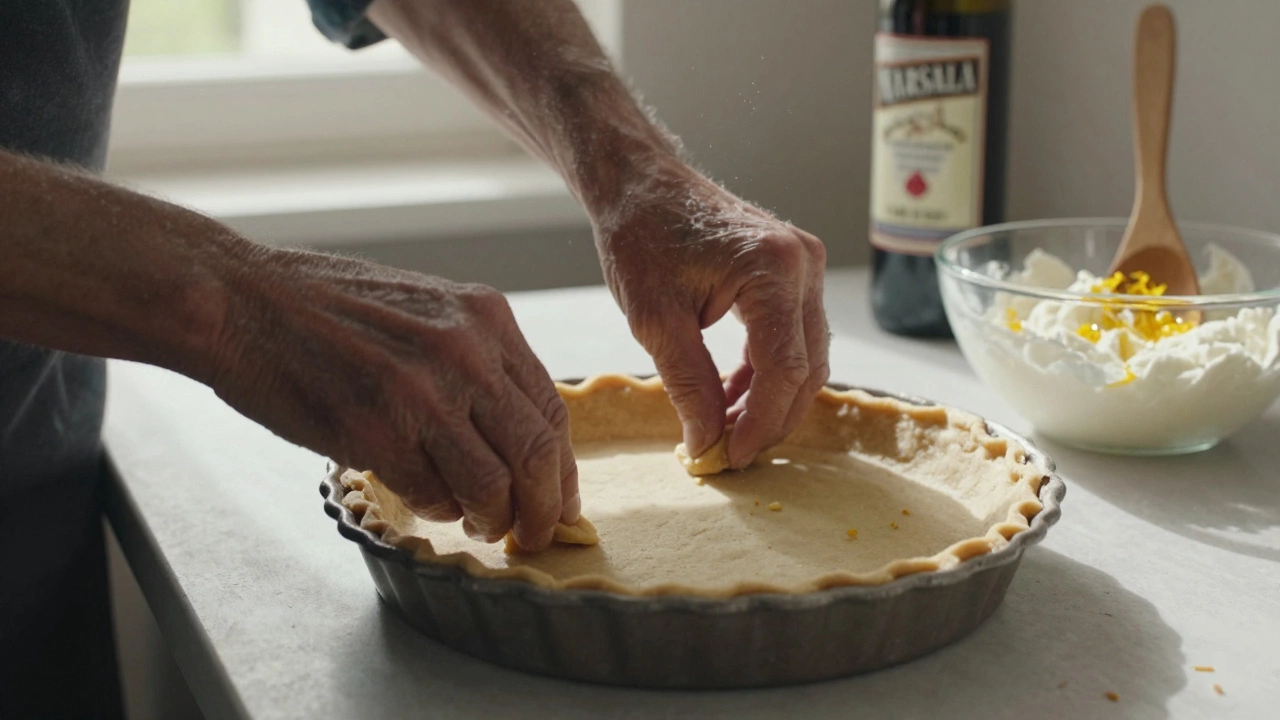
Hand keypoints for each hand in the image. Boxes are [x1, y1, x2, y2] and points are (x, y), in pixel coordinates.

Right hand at [206, 248, 577, 550]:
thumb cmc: (327, 307)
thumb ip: (477, 361)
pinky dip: (438, 508)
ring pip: (494, 485)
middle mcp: (465, 352)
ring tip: (481, 524)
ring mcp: (421, 393)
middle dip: (543, 508)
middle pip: (538, 454)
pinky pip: (432, 494)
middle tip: (535, 534)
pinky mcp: (376, 431)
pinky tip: (427, 499)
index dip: (561, 469)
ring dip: (493, 519)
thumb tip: (518, 435)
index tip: (558, 500)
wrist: (242, 298)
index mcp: (485, 318)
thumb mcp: (427, 311)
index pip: (552, 410)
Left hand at [596, 158, 829, 467]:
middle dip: (771, 418)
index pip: (784, 368)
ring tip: (726, 429)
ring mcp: (805, 265)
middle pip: (806, 367)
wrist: (640, 184)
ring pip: (806, 356)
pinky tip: (732, 395)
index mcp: (773, 269)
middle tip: (729, 452)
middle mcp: (802, 263)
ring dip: (771, 399)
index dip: (761, 423)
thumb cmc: (640, 237)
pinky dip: (768, 371)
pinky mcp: (794, 270)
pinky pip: (794, 335)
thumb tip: (708, 444)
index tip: (731, 457)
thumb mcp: (655, 320)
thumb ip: (689, 385)